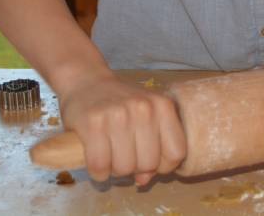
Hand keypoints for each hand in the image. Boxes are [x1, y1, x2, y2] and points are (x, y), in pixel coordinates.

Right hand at [58, 72, 185, 184]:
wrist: (87, 81)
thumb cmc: (120, 103)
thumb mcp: (146, 116)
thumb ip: (153, 147)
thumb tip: (144, 180)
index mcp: (163, 106)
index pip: (176, 153)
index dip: (163, 166)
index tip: (149, 161)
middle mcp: (144, 108)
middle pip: (148, 164)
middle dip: (135, 168)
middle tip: (124, 156)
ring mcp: (118, 115)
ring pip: (124, 168)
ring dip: (115, 170)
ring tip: (110, 155)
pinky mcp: (93, 123)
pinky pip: (99, 166)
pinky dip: (98, 172)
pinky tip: (97, 161)